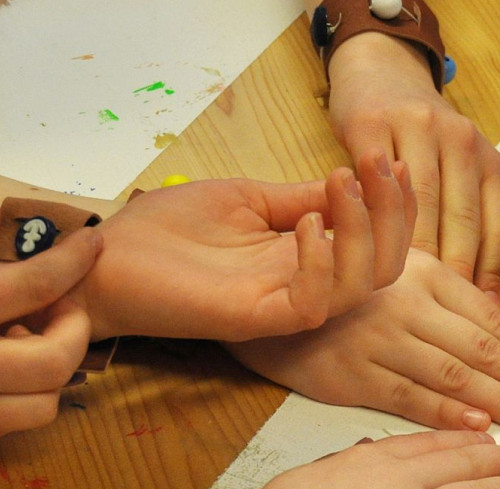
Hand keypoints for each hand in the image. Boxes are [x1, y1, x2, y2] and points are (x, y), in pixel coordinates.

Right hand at [0, 199, 97, 469]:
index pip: (35, 284)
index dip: (75, 261)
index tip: (92, 245)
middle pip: (59, 356)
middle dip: (75, 328)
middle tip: (60, 309)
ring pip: (44, 403)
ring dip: (50, 373)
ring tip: (24, 347)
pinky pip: (8, 429)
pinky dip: (18, 401)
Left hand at [85, 152, 413, 341]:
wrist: (104, 259)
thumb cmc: (166, 230)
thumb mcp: (246, 198)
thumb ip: (299, 198)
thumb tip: (351, 182)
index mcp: (304, 255)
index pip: (376, 240)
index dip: (395, 203)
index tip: (387, 160)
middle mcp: (303, 282)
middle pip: (384, 266)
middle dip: (393, 214)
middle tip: (376, 168)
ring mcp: (281, 303)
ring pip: (359, 286)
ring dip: (364, 231)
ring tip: (342, 187)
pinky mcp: (255, 319)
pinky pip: (313, 304)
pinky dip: (321, 262)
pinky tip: (306, 225)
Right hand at [227, 250, 499, 434]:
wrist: (266, 299)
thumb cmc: (344, 286)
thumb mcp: (399, 268)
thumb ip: (451, 293)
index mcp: (428, 274)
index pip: (495, 321)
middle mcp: (408, 304)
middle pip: (485, 351)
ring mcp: (378, 341)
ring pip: (454, 377)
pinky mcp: (349, 375)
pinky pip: (407, 397)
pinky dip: (446, 415)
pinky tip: (481, 431)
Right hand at [327, 32, 499, 298]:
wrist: (381, 71)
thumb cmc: (423, 138)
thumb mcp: (460, 172)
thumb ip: (473, 223)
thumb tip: (487, 302)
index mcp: (489, 160)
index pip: (497, 226)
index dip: (493, 276)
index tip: (489, 318)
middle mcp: (460, 141)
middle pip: (462, 219)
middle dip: (459, 274)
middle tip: (446, 320)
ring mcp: (417, 129)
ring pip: (421, 204)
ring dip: (416, 252)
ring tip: (408, 298)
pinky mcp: (371, 124)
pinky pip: (374, 180)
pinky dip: (371, 215)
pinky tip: (366, 249)